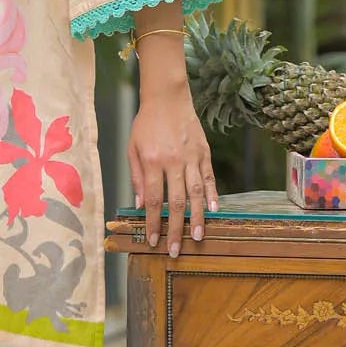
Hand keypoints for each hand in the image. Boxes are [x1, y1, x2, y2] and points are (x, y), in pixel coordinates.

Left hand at [127, 82, 217, 256]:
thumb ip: (136, 177)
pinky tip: (213, 211)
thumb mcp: (132, 148)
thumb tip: (140, 204)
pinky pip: (209, 177)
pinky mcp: (204, 152)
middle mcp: (173, 161)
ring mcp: (191, 157)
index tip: (153, 240)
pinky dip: (212, 195)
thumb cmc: (146, 124)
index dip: (153, 223)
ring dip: (197, 218)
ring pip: (196, 193)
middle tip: (176, 249)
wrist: (167, 97)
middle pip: (176, 202)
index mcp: (152, 161)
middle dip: (176, 229)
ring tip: (198, 236)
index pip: (154, 200)